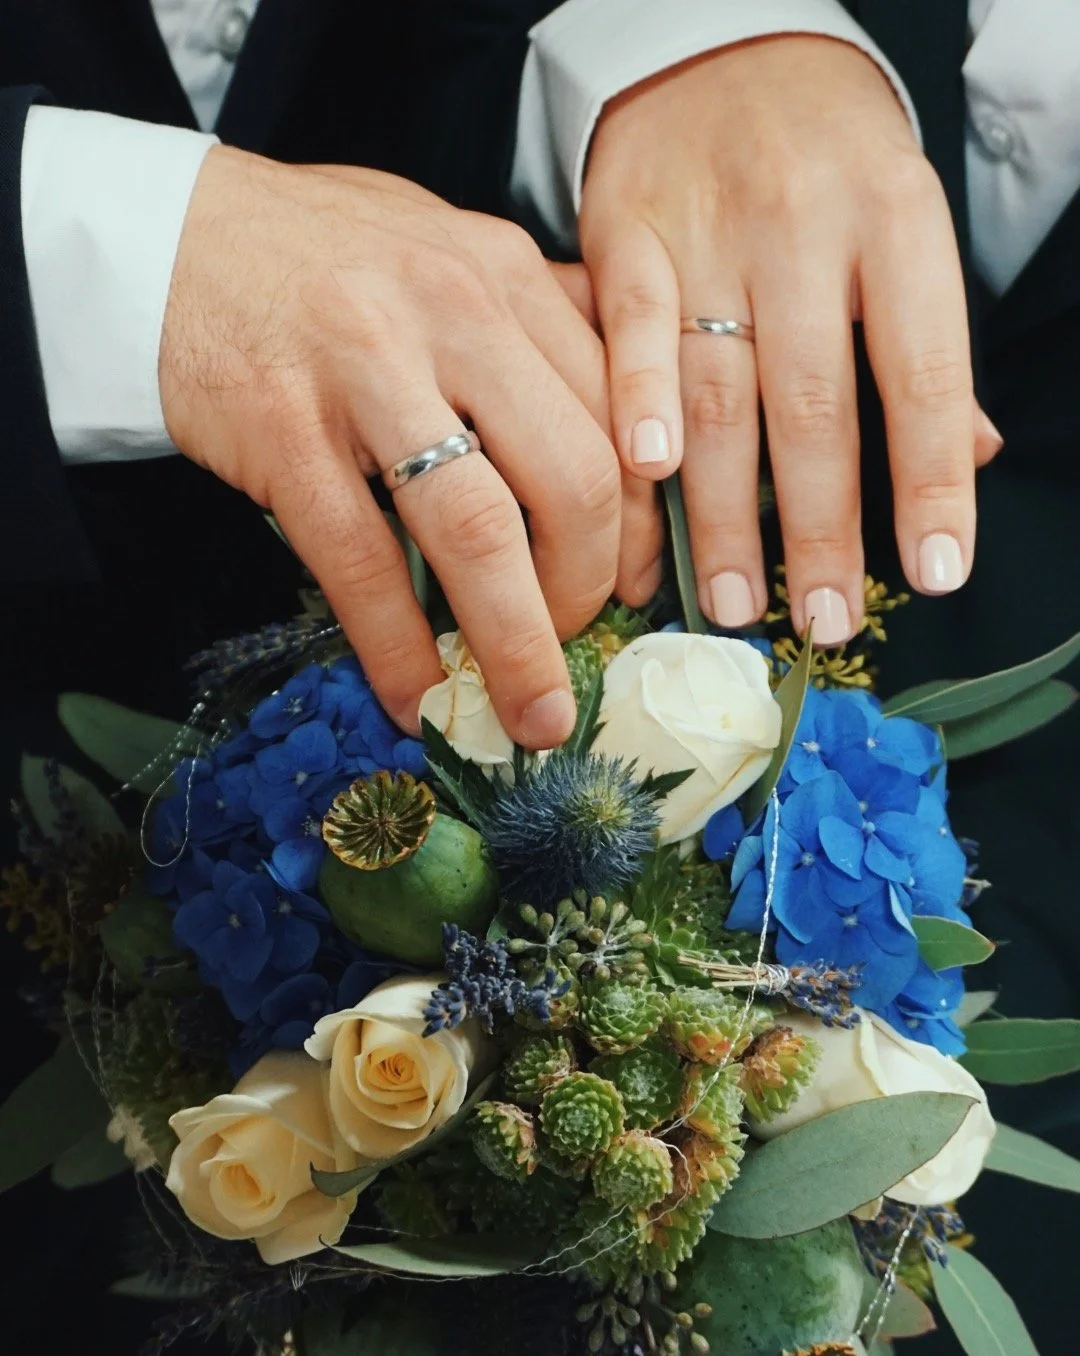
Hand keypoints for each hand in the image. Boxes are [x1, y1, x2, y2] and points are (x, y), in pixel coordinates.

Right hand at [160, 147, 623, 746]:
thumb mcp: (449, 250)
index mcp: (507, 274)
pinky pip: (361, 563)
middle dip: (590, 587)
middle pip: (572, 478)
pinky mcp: (284, 428)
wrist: (167, 236)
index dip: (643, 520)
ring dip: (515, 643)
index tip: (639, 582)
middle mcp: (454, 312)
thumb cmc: (321, 257)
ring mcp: (365, 370)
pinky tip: (414, 697)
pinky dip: (396, 649)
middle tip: (576, 636)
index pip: (619, 414)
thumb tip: (618, 428)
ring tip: (528, 712)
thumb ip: (534, 323)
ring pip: (478, 530)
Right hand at [579, 36, 1002, 642]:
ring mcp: (711, 229)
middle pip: (814, 401)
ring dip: (724, 509)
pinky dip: (636, 403)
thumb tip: (966, 459)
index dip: (926, 481)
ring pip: (721, 388)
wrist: (720, 49)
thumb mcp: (899, 225)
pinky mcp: (627, 230)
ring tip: (730, 600)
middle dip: (817, 525)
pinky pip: (630, 328)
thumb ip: (922, 342)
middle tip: (817, 619)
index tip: (932, 575)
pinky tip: (647, 477)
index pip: (923, 372)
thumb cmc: (824, 158)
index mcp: (896, 221)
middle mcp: (807, 225)